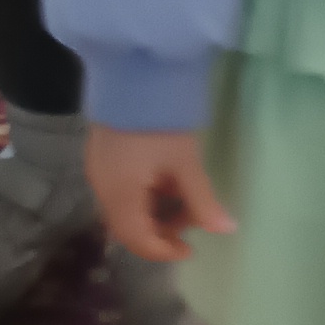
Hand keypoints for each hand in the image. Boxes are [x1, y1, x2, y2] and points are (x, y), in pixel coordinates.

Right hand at [86, 125, 235, 263]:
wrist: (134, 73)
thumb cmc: (162, 122)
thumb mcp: (186, 163)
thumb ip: (203, 201)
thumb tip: (226, 230)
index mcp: (119, 194)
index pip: (136, 239)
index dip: (163, 251)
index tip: (189, 248)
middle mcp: (102, 188)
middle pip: (127, 226)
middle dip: (160, 231)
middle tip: (189, 222)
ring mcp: (98, 171)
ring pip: (123, 208)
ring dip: (153, 211)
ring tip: (183, 197)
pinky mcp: (101, 156)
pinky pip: (120, 190)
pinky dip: (143, 195)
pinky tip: (164, 181)